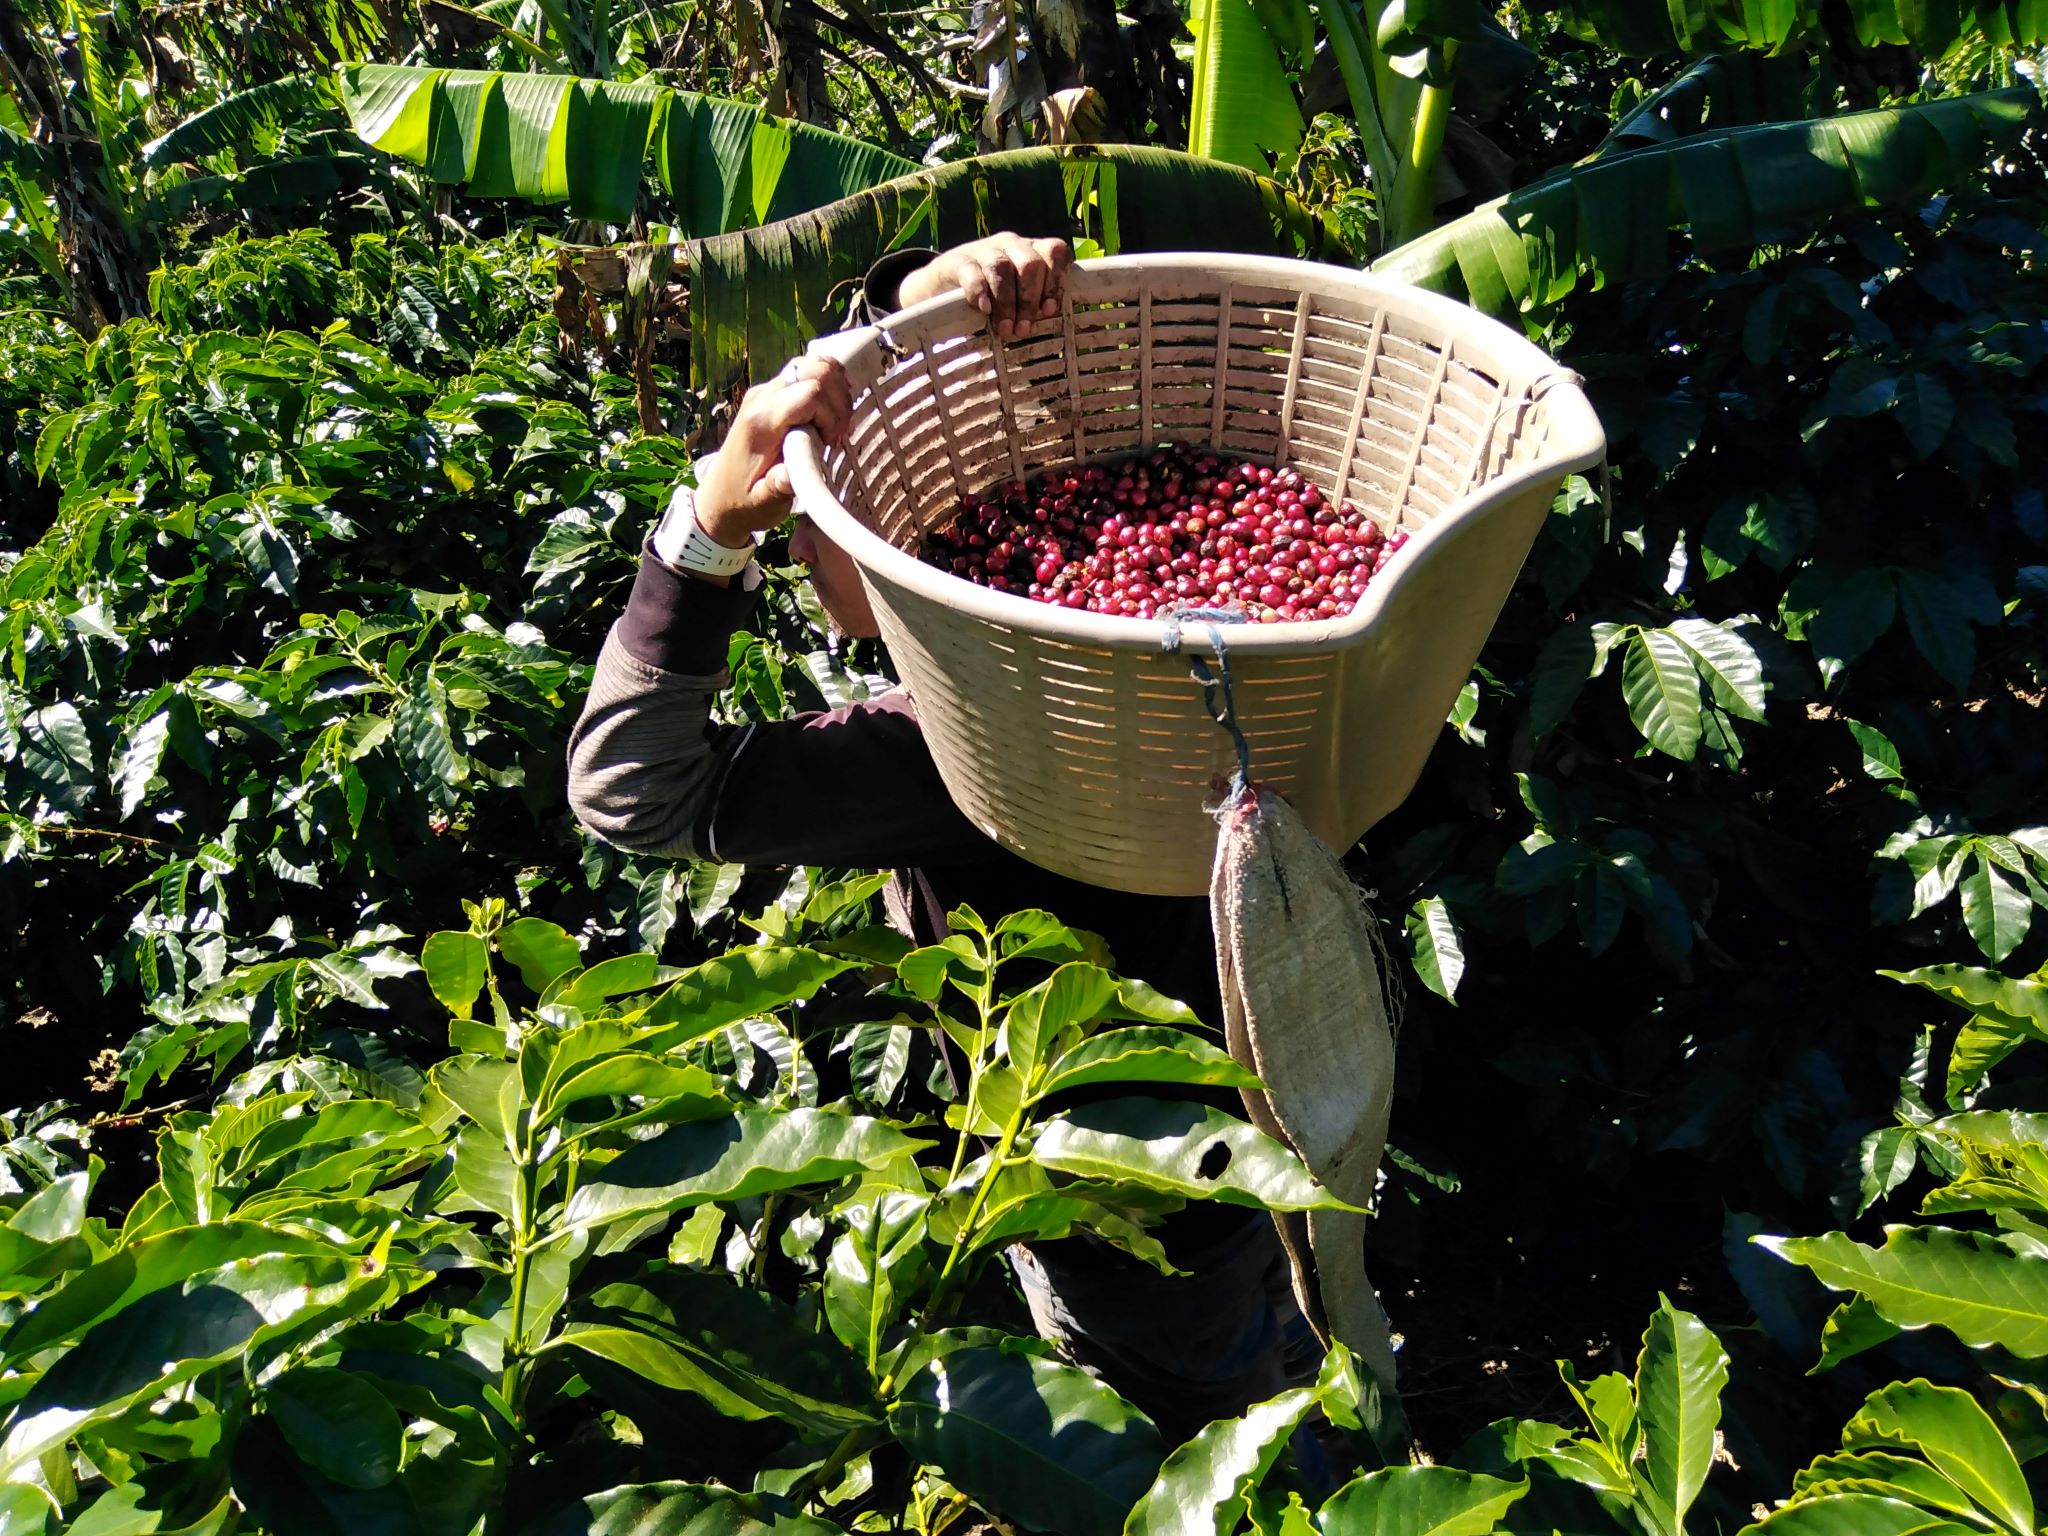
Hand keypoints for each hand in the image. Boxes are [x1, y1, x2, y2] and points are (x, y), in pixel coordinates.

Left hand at [696, 356, 851, 547]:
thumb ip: (778, 486)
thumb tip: (791, 476)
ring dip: (835, 392)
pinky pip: (807, 372)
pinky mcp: (772, 392)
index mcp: (761, 422)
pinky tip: (829, 412)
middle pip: (815, 370)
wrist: (720, 497)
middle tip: (836, 435)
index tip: (830, 444)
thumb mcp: (763, 502)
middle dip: (838, 400)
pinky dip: (827, 386)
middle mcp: (762, 397)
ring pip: (813, 365)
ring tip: (834, 425)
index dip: (832, 414)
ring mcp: (766, 390)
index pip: (810, 392)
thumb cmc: (744, 501)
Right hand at [898, 232, 1072, 338]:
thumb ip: (1039, 307)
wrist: (941, 287)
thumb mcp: (1018, 298)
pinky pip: (972, 272)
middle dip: (1030, 299)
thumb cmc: (991, 298)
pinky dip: (980, 291)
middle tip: (1023, 328)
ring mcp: (983, 250)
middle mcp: (1011, 245)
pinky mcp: (957, 260)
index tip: (1049, 310)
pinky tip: (983, 310)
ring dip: (1007, 302)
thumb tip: (1073, 331)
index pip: (1056, 251)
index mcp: (1032, 251)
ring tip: (1005, 329)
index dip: (1057, 280)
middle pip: (1031, 263)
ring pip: (1003, 268)